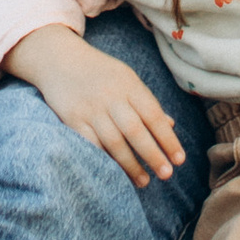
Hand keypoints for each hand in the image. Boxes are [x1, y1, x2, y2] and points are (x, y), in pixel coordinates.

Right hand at [3, 27, 186, 187]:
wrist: (60, 59)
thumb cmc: (100, 72)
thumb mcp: (127, 78)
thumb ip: (147, 102)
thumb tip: (170, 125)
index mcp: (129, 85)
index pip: (153, 115)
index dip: (167, 138)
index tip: (179, 159)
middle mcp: (111, 96)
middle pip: (135, 131)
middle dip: (152, 154)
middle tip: (167, 175)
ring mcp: (90, 108)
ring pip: (113, 142)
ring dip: (130, 164)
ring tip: (144, 181)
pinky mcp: (72, 119)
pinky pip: (91, 145)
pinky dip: (104, 160)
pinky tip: (115, 173)